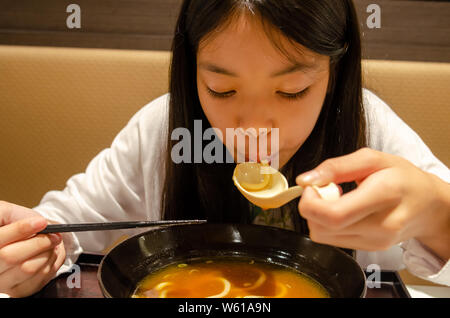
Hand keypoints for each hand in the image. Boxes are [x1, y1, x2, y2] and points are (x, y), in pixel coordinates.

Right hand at [0, 201, 65, 296]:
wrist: (17, 243)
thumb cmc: (12, 228)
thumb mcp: (7, 215)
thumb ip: (14, 216)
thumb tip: (37, 222)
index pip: (0, 239)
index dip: (21, 229)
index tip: (41, 222)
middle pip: (11, 256)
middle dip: (39, 242)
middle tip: (54, 234)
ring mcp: (3, 282)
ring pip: (28, 268)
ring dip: (48, 252)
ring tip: (53, 243)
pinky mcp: (19, 291)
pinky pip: (40, 278)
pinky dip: (52, 263)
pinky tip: (51, 254)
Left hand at [296, 148, 449, 258]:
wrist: (428, 206)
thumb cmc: (402, 178)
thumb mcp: (372, 159)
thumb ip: (336, 167)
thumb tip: (305, 180)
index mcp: (384, 195)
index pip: (334, 215)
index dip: (311, 202)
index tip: (312, 187)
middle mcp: (381, 225)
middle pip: (322, 228)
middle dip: (311, 207)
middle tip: (324, 190)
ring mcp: (375, 241)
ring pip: (322, 236)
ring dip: (318, 217)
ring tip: (337, 199)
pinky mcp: (369, 249)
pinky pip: (331, 239)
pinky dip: (328, 224)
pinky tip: (344, 210)